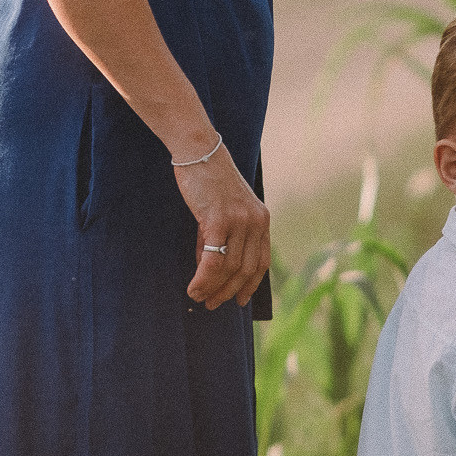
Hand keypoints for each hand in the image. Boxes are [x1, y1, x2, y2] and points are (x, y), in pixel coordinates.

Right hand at [171, 145, 269, 309]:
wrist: (199, 151)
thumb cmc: (208, 181)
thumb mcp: (224, 210)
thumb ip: (224, 238)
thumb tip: (210, 272)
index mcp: (261, 219)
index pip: (261, 262)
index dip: (250, 285)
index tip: (239, 301)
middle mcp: (256, 221)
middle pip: (246, 269)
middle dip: (229, 292)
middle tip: (212, 304)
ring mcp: (240, 220)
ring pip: (229, 268)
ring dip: (213, 288)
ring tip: (198, 297)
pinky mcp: (220, 219)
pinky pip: (214, 259)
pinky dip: (204, 278)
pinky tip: (194, 286)